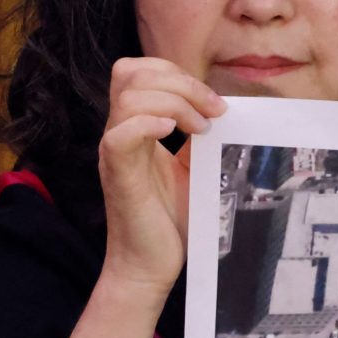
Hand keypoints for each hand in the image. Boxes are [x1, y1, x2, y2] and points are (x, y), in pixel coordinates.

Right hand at [96, 57, 224, 302]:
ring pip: (128, 98)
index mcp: (134, 127)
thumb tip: (222, 111)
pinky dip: (148, 124)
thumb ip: (195, 138)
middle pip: (130, 72)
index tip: (214, 104)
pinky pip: (119, 135)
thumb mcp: (190, 169)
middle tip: (213, 111)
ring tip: (201, 129)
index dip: (176, 74)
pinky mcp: (119, 176)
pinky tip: (174, 134)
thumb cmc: (169, 221)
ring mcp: (115, 153)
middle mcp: (119, 133)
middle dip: (180, 81)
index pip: (138, 71)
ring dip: (174, 103)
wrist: (149, 266)